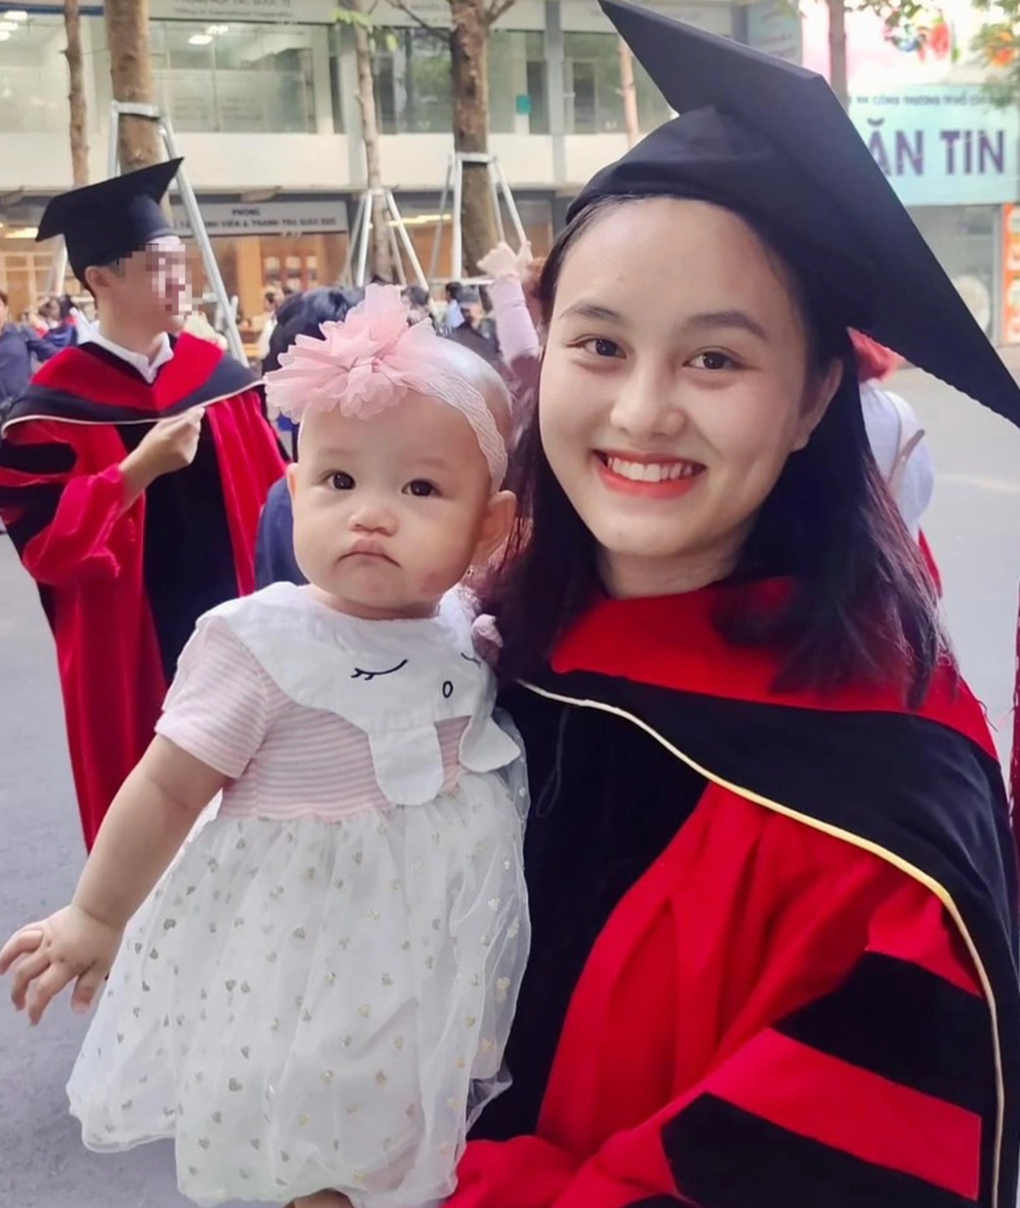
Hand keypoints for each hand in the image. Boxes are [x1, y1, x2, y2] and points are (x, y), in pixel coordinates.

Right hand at [0, 904, 123, 1024]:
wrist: (103, 907)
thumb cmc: (105, 936)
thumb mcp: (102, 966)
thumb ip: (87, 988)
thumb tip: (77, 1012)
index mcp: (66, 964)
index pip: (44, 991)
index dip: (36, 1008)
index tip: (34, 1020)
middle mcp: (51, 952)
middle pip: (26, 975)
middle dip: (19, 993)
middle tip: (21, 1006)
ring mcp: (45, 937)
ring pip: (18, 952)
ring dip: (7, 965)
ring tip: (1, 976)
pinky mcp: (44, 925)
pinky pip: (23, 934)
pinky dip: (11, 946)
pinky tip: (6, 955)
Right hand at [122, 406, 204, 493]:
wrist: (147, 465)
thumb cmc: (150, 443)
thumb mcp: (159, 426)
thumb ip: (175, 419)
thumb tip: (190, 412)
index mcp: (171, 435)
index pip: (189, 423)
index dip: (196, 415)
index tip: (200, 409)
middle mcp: (181, 446)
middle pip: (195, 429)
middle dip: (195, 422)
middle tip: (189, 419)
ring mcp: (186, 454)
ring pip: (196, 437)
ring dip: (192, 432)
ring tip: (179, 434)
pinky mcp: (189, 460)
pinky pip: (194, 446)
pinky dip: (191, 441)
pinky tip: (179, 444)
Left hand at [478, 240, 531, 281]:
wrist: (507, 282)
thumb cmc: (516, 272)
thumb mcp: (522, 260)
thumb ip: (524, 249)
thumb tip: (528, 241)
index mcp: (504, 249)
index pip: (500, 245)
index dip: (502, 251)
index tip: (505, 257)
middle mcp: (495, 251)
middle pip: (493, 252)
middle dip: (495, 258)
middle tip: (500, 267)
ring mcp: (488, 258)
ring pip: (487, 258)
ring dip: (489, 263)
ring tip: (495, 271)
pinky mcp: (483, 265)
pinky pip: (480, 264)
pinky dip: (482, 267)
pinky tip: (487, 272)